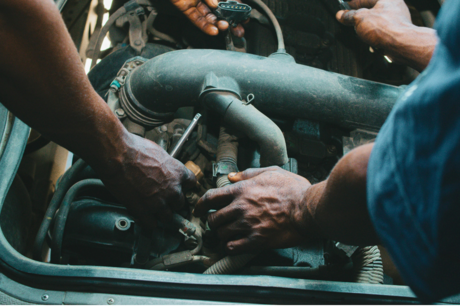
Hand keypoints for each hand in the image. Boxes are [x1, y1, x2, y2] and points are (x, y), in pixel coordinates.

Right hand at [96, 133, 196, 229]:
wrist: (118, 156)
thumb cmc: (135, 150)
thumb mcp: (159, 152)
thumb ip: (165, 165)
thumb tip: (163, 167)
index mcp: (178, 173)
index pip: (191, 183)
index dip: (183, 186)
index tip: (178, 187)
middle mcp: (173, 189)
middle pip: (180, 203)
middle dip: (171, 202)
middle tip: (162, 198)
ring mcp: (159, 202)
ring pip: (168, 217)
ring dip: (161, 214)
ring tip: (153, 209)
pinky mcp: (144, 210)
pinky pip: (152, 224)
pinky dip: (148, 222)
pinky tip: (144, 217)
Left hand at [169, 0, 245, 36]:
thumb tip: (217, 4)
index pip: (228, 0)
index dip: (237, 9)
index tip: (244, 18)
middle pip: (220, 11)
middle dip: (230, 21)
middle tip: (237, 30)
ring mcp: (195, 2)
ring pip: (209, 16)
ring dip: (217, 24)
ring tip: (224, 28)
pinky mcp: (186, 8)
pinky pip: (196, 19)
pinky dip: (205, 26)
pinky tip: (213, 30)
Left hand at [194, 167, 313, 253]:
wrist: (308, 208)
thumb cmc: (293, 189)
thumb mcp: (271, 172)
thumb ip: (248, 173)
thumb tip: (232, 176)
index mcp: (242, 190)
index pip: (210, 198)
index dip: (200, 205)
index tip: (198, 210)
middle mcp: (240, 207)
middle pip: (213, 218)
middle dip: (212, 221)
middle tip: (217, 223)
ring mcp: (247, 225)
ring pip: (221, 233)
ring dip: (222, 234)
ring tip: (227, 234)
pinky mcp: (256, 240)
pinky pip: (233, 247)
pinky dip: (230, 247)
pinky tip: (234, 245)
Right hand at [336, 0, 411, 48]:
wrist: (401, 44)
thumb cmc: (386, 28)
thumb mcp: (359, 19)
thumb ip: (349, 16)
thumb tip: (341, 15)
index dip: (354, 3)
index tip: (346, 8)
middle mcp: (395, 7)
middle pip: (373, 11)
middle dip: (361, 18)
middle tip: (351, 22)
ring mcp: (398, 21)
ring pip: (378, 24)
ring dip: (369, 30)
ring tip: (362, 34)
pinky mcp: (399, 34)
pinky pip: (383, 34)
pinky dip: (376, 39)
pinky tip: (372, 43)